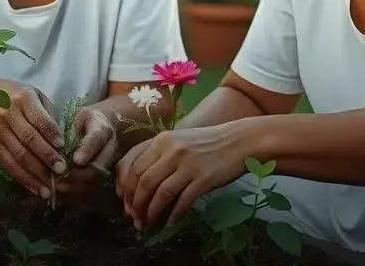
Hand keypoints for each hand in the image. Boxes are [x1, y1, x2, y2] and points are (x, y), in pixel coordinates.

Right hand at [0, 81, 65, 198]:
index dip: (51, 134)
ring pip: (18, 155)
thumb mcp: (36, 96)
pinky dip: (23, 179)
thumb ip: (49, 116)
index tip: (63, 147)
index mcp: (23, 99)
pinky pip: (8, 165)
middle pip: (28, 139)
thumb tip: (62, 143)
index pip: (39, 119)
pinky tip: (35, 188)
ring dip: (35, 174)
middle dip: (46, 157)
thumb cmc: (19, 98)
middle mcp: (7, 115)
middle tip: (61, 170)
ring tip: (50, 188)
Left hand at [54, 106, 117, 193]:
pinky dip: (75, 188)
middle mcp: (109, 147)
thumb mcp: (75, 116)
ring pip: (95, 177)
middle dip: (78, 173)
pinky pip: (91, 184)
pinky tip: (61, 187)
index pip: (97, 139)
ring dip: (75, 183)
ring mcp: (107, 162)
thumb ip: (67, 128)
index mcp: (102, 128)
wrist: (100, 124)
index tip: (76, 160)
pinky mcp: (102, 172)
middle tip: (60, 175)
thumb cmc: (83, 119)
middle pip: (98, 164)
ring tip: (57, 184)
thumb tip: (53, 141)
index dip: (87, 150)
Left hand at [114, 125, 247, 229]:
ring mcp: (188, 164)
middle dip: (135, 204)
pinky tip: (170, 222)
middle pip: (143, 181)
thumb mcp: (179, 141)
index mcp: (161, 140)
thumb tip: (138, 184)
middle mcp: (172, 150)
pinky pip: (182, 200)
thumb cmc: (208, 143)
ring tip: (147, 223)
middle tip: (134, 218)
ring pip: (160, 193)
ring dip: (150, 212)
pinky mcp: (204, 178)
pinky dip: (173, 214)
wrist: (240, 140)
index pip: (132, 166)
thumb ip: (159, 156)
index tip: (124, 203)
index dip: (125, 188)